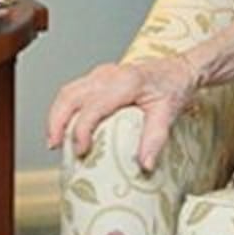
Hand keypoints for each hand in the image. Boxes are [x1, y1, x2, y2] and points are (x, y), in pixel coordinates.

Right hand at [46, 56, 195, 170]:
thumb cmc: (173, 88)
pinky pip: (73, 91)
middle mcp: (108, 75)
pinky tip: (66, 128)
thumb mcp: (168, 113)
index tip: (81, 151)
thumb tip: (144, 165)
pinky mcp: (98, 78)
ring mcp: (100, 74)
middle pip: (70, 95)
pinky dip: (64, 109)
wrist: (179, 69)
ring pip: (67, 92)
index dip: (82, 130)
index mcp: (124, 82)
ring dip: (56, 116)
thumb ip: (155, 139)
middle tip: (54, 146)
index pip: (92, 106)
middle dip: (57, 122)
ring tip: (55, 140)